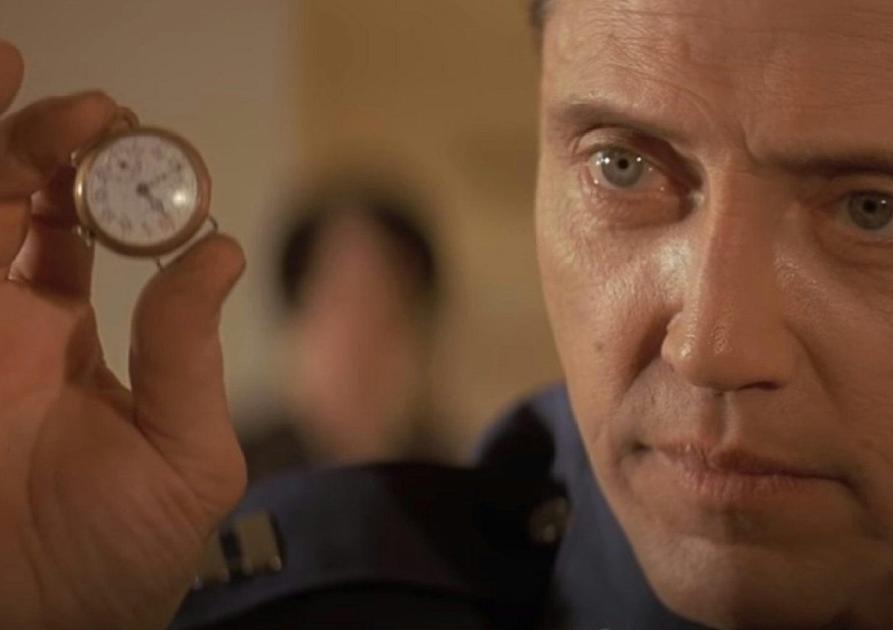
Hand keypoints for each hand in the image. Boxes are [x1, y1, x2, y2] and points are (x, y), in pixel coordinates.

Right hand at [0, 40, 246, 629]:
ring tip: (61, 99)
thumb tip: (221, 250)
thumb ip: (188, 351)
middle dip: (55, 145)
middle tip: (103, 112)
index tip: (150, 148)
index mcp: (74, 342)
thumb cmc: (121, 559)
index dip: (114, 187)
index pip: (86, 236)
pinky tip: (10, 155)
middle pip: (20, 203)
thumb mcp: (186, 452)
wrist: (48, 624)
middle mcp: (8, 326)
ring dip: (11, 146)